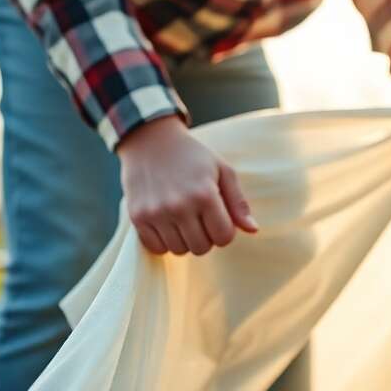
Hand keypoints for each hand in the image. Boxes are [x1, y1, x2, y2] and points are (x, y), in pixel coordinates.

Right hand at [116, 116, 257, 255]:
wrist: (149, 140)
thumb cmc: (192, 156)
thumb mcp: (222, 170)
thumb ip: (238, 202)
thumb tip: (253, 230)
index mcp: (205, 194)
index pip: (223, 238)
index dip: (224, 231)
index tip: (216, 217)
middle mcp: (180, 206)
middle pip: (201, 248)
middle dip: (205, 237)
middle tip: (199, 217)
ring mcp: (156, 213)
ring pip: (179, 250)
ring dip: (184, 240)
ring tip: (182, 218)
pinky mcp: (137, 217)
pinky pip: (157, 248)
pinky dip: (163, 241)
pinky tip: (166, 223)